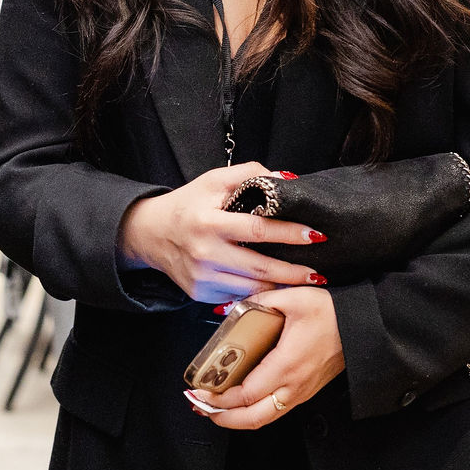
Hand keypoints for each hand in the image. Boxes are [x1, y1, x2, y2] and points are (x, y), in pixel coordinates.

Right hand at [118, 162, 324, 304]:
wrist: (151, 234)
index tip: (315, 235)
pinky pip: (238, 296)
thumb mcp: (213, 180)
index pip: (258, 229)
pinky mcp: (201, 293)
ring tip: (303, 281)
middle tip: (318, 272)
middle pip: (259, 268)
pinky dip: (259, 293)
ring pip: (251, 288)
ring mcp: (202, 277)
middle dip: (293, 272)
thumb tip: (287, 180)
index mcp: (209, 222)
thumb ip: (250, 174)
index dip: (289, 233)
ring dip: (281, 287)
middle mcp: (205, 253)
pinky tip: (274, 288)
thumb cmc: (188, 204)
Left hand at [189, 287, 344, 429]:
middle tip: (199, 406)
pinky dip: (253, 412)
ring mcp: (301, 392)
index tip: (200, 391)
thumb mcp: (293, 298)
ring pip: (264, 419)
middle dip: (222, 417)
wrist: (363, 327)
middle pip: (252, 418)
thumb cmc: (332, 313)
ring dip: (236, 418)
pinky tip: (241, 403)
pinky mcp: (305, 391)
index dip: (220, 398)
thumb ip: (260, 300)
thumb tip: (235, 305)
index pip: (246, 394)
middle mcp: (293, 386)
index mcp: (286, 365)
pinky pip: (275, 411)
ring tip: (214, 408)